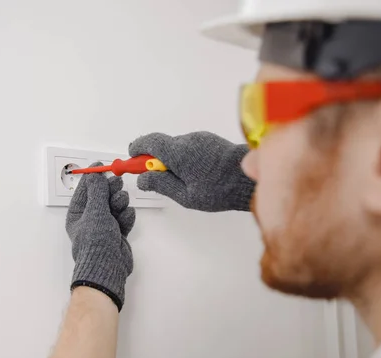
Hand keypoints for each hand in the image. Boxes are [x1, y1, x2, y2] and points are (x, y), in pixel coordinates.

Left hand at [66, 164, 135, 310]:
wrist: (108, 266)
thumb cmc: (96, 241)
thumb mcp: (95, 211)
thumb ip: (98, 191)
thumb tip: (96, 175)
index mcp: (77, 214)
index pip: (85, 191)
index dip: (93, 178)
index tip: (101, 166)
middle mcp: (89, 219)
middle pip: (102, 196)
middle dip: (110, 189)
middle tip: (117, 182)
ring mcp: (104, 226)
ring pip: (114, 206)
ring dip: (119, 203)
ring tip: (121, 204)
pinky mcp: (117, 233)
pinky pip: (123, 217)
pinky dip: (126, 216)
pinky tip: (126, 217)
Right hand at [129, 131, 254, 211]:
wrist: (249, 179)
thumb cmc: (219, 189)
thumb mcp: (184, 195)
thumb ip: (161, 184)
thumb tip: (143, 179)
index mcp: (178, 152)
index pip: (148, 142)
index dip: (137, 150)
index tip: (132, 159)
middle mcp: (188, 140)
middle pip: (162, 145)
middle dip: (155, 159)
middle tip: (156, 177)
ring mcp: (200, 138)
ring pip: (177, 147)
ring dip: (173, 160)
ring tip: (184, 181)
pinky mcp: (210, 140)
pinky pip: (191, 147)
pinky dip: (186, 158)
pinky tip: (196, 174)